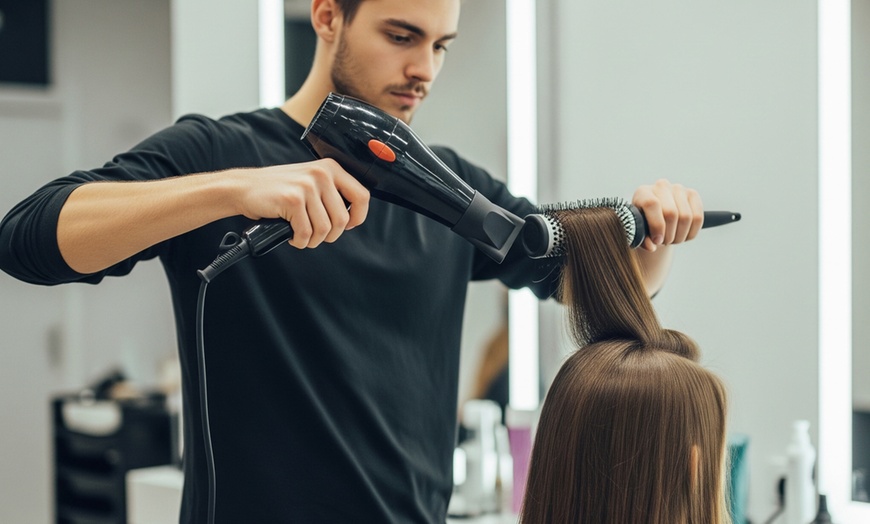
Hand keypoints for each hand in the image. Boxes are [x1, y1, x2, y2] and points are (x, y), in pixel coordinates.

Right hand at [236, 158, 369, 248]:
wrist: (244, 187)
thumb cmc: (278, 189)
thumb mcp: (310, 181)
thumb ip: (332, 193)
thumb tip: (352, 217)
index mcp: (331, 168)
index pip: (362, 196)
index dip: (358, 217)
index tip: (347, 225)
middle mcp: (321, 174)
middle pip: (342, 219)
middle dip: (330, 235)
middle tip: (315, 235)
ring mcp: (307, 186)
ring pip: (324, 229)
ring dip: (312, 240)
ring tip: (301, 234)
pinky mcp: (293, 200)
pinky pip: (306, 233)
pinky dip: (299, 241)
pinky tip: (291, 235)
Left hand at [631, 179, 702, 251]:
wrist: (656, 218)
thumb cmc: (644, 225)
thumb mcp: (638, 232)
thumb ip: (641, 239)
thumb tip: (651, 247)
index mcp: (643, 193)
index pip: (652, 204)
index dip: (656, 225)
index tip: (657, 241)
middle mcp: (661, 186)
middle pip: (671, 213)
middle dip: (669, 235)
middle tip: (664, 242)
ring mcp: (678, 189)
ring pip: (686, 217)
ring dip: (680, 235)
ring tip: (672, 239)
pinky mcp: (692, 194)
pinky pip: (698, 217)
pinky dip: (691, 232)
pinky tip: (683, 235)